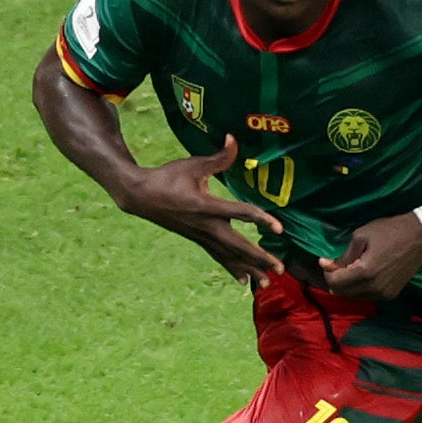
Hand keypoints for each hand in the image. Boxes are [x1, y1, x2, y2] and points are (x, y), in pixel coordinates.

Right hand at [122, 137, 279, 279]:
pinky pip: (219, 256)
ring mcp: (201, 236)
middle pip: (238, 245)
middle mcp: (206, 226)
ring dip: (249, 269)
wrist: (140, 196)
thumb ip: (218, 157)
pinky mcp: (198, 239)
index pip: (240, 213)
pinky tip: (245, 282)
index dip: (261, 220)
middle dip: (260, 258)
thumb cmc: (167, 177)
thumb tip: (234, 138)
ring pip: (229, 256)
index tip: (279, 228)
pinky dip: (233, 268)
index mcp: (206, 206)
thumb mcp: (193, 165)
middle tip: (281, 269)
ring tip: (267, 283)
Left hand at [310, 206, 421, 303]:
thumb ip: (344, 255)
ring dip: (347, 286)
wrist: (420, 237)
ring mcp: (383, 294)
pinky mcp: (391, 295)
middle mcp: (373, 288)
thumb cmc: (390, 231)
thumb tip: (327, 264)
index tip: (327, 261)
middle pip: (342, 293)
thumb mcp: (361, 236)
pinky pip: (367, 296)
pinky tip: (363, 275)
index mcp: (365, 273)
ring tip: (350, 269)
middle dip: (335, 280)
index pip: (335, 282)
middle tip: (337, 265)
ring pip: (354, 297)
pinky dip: (360, 288)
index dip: (328, 272)